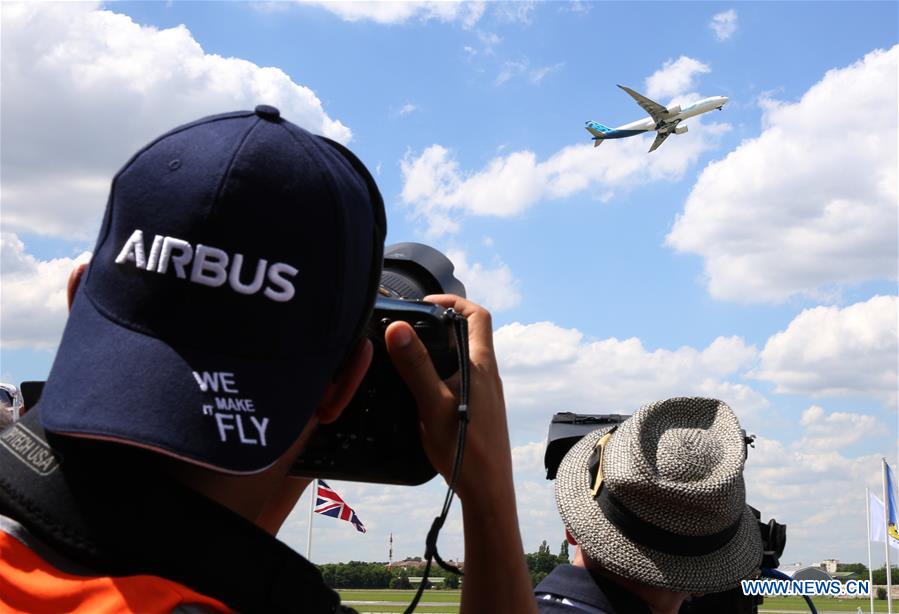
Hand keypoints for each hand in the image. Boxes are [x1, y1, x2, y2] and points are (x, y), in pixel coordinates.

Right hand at [385, 295, 511, 501]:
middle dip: (439, 324)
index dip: (453, 301)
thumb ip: (415, 365)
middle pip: (468, 333)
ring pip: (462, 357)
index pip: (476, 315)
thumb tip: (397, 326)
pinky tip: (419, 388)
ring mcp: (484, 392)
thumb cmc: (465, 449)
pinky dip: (440, 372)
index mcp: (481, 364)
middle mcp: (486, 373)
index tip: (425, 304)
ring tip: (407, 354)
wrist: (488, 490)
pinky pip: (459, 378)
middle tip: (409, 327)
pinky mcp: (478, 408)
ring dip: (438, 349)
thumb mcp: (433, 403)